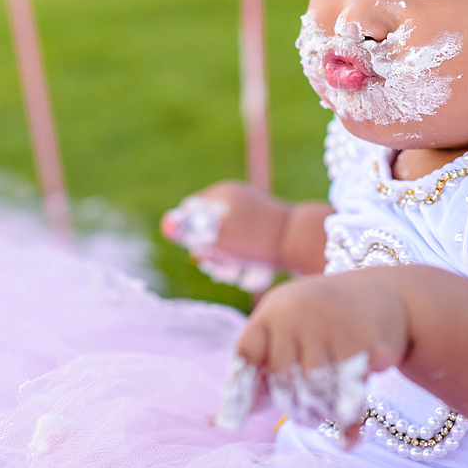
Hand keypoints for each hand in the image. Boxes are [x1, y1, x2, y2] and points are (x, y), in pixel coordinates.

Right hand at [161, 181, 289, 291]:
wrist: (302, 244)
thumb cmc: (257, 240)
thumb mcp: (218, 237)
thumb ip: (190, 231)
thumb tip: (166, 224)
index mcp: (223, 194)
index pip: (189, 213)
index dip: (191, 235)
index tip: (205, 250)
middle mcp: (236, 201)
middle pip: (206, 231)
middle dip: (212, 254)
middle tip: (224, 267)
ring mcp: (251, 217)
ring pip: (225, 245)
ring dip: (228, 264)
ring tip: (240, 272)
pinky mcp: (263, 235)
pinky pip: (243, 251)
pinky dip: (245, 264)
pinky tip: (254, 273)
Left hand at [218, 270, 409, 440]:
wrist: (383, 293)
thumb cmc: (321, 322)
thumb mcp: (288, 329)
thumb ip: (260, 367)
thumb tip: (223, 420)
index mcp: (272, 312)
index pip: (247, 351)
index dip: (239, 389)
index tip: (231, 422)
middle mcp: (297, 312)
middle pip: (283, 380)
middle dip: (294, 408)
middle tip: (308, 419)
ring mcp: (331, 322)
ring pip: (316, 389)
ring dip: (322, 412)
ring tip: (327, 414)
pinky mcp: (364, 338)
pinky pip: (351, 392)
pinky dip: (352, 416)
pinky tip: (352, 426)